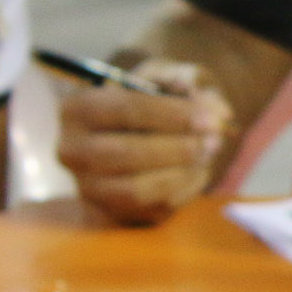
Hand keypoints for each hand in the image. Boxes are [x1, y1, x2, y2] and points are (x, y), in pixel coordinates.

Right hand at [54, 59, 233, 224]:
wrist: (142, 134)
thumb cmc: (152, 102)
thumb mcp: (166, 79)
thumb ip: (189, 84)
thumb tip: (217, 111)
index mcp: (78, 109)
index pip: (125, 109)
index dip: (172, 115)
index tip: (209, 119)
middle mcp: (73, 151)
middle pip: (126, 153)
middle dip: (178, 148)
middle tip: (214, 140)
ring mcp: (89, 187)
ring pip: (137, 189)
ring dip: (181, 172)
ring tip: (209, 154)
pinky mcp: (110, 212)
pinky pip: (151, 208)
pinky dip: (183, 190)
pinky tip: (199, 171)